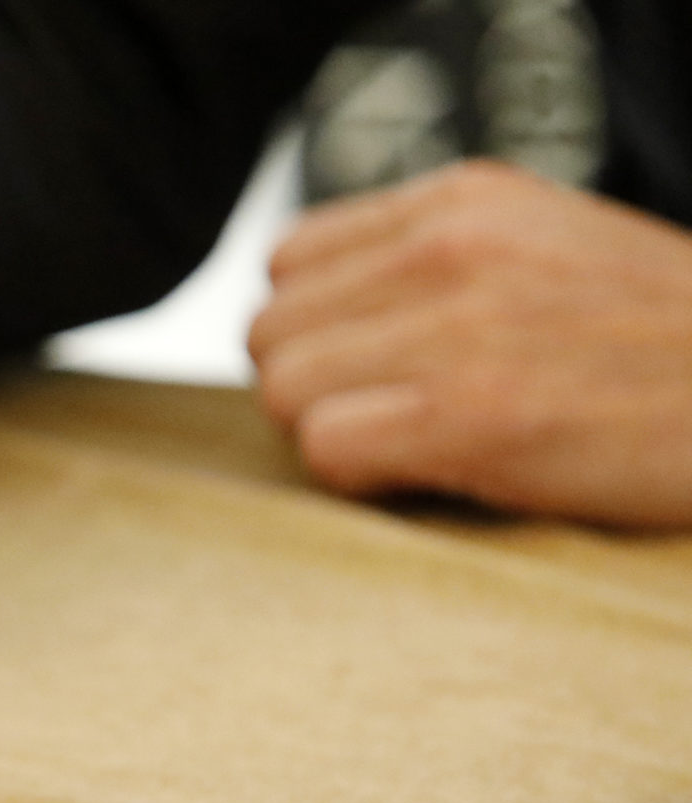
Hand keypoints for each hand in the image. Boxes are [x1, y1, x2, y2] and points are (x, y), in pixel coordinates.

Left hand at [251, 160, 691, 528]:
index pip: (289, 262)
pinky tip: (432, 475)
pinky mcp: (470, 414)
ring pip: (286, 393)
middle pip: (272, 335)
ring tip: (418, 445)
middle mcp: (449, 248)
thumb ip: (437, 266)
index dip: (317, 330)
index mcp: (463, 200)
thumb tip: (323, 321)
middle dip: (315, 388)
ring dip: (334, 435)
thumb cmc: (657, 345)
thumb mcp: (546, 253)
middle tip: (392, 418)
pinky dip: (361, 478)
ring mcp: (458, 328)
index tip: (370, 367)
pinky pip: (326, 449)